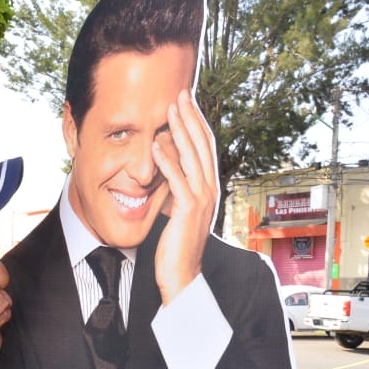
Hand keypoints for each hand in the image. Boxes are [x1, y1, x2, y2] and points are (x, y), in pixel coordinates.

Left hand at [152, 89, 219, 303]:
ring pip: (192, 157)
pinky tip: (158, 143)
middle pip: (202, 145)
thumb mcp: (178, 209)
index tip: (187, 102)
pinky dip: (168, 160)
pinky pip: (178, 180)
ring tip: (170, 109)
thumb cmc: (176, 245)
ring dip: (181, 130)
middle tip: (181, 93)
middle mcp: (210, 190)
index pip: (204, 147)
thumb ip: (176, 187)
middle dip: (191, 117)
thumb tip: (167, 166)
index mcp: (208, 187)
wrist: (182, 275)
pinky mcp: (188, 211)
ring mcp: (202, 199)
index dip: (196, 122)